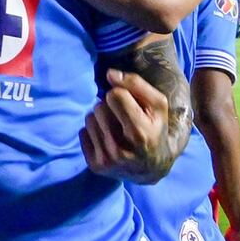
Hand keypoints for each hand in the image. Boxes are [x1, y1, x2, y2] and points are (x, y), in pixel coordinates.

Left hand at [79, 69, 173, 183]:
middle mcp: (120, 150)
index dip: (122, 95)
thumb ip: (135, 83)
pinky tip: (108, 139)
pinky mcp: (96, 166)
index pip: (114, 95)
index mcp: (139, 133)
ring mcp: (106, 160)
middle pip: (99, 107)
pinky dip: (94, 132)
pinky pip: (82, 132)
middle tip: (124, 118)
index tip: (131, 105)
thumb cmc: (155, 128)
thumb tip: (109, 74)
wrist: (154, 165)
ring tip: (117, 128)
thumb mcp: (157, 104)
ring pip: (89, 118)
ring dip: (101, 119)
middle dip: (110, 107)